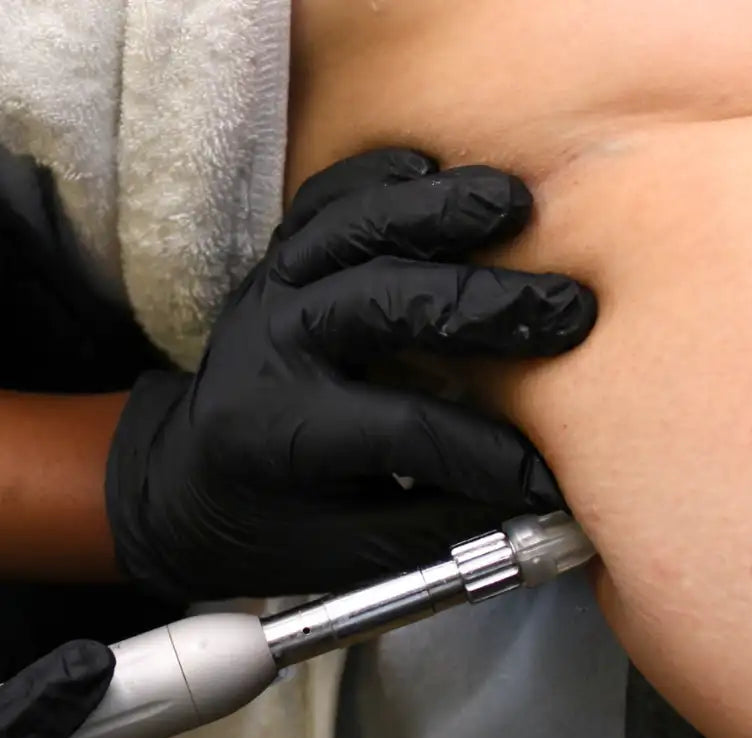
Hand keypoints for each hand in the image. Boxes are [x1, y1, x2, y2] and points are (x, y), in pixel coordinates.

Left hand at [106, 148, 597, 601]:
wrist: (181, 478)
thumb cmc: (272, 521)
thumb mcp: (346, 553)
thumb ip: (440, 527)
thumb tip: (550, 509)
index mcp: (277, 432)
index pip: (398, 428)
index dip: (485, 453)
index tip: (554, 476)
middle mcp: (268, 346)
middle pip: (378, 302)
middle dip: (482, 305)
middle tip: (569, 314)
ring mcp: (271, 288)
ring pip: (350, 227)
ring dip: (437, 211)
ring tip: (518, 206)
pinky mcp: (281, 257)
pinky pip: (328, 198)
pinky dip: (382, 177)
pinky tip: (439, 171)